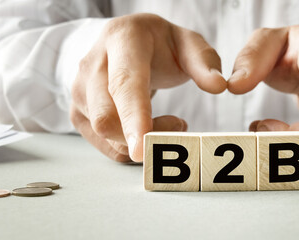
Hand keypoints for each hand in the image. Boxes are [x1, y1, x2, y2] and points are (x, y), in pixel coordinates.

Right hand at [71, 13, 225, 161]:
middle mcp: (92, 64)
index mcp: (122, 40)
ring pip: (106, 135)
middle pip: (107, 117)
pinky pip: (106, 145)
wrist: (123, 43)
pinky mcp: (79, 113)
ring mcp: (80, 90)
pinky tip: (150, 130)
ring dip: (143, 141)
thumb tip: (219, 86)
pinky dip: (132, 148)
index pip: (125, 83)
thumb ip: (205, 62)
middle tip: (181, 125)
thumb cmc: (159, 45)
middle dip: (145, 136)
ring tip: (171, 122)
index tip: (144, 146)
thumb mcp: (187, 43)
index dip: (134, 116)